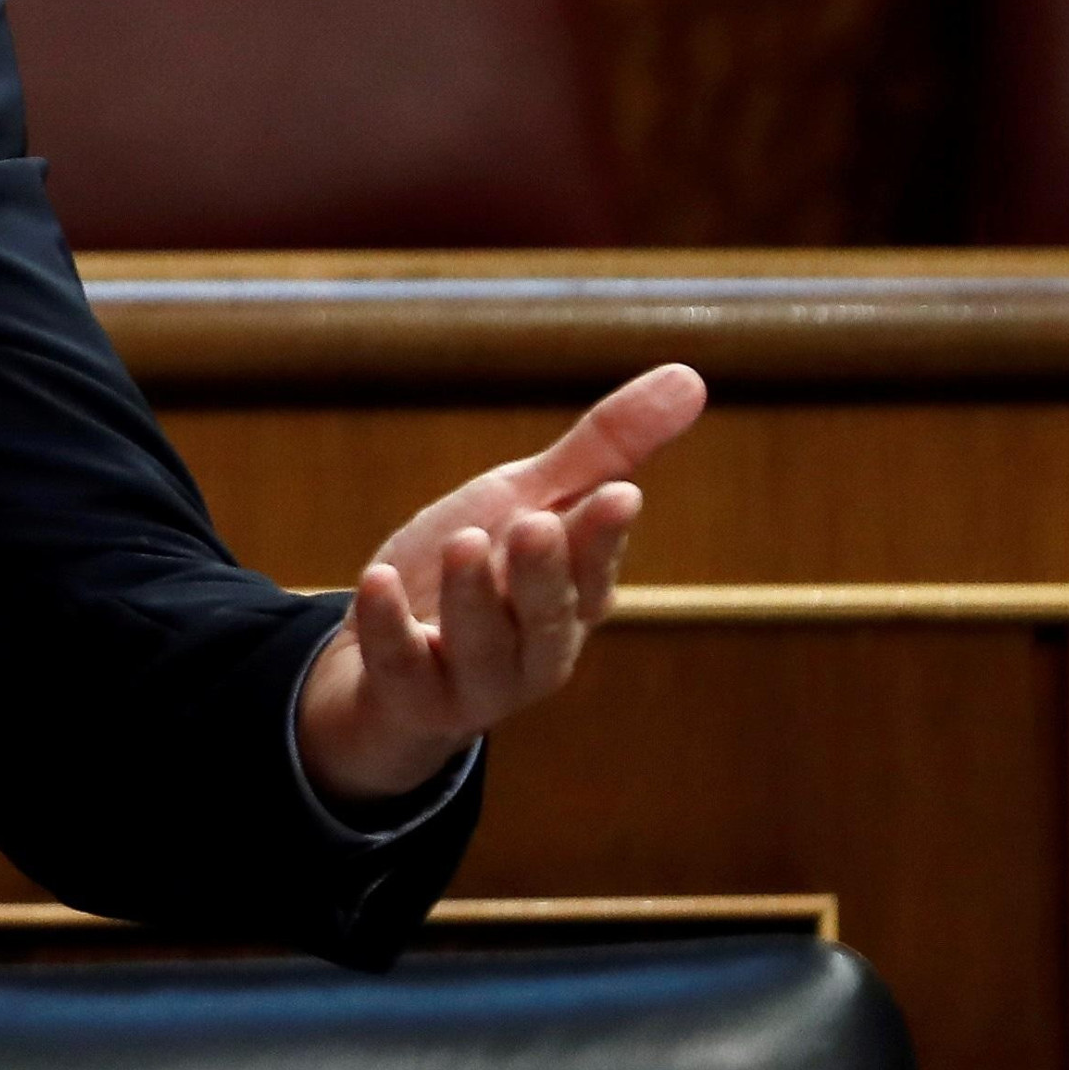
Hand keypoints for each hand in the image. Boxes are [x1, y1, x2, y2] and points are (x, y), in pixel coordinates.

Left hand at [295, 362, 707, 806]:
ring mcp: (474, 679)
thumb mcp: (530, 498)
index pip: (595, 568)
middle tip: (537, 524)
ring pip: (483, 644)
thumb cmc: (478, 566)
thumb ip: (604, 449)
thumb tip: (691, 376)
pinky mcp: (411, 693)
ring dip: (472, 596)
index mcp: (574, 597)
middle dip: (544, 573)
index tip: (619, 496)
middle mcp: (535, 647)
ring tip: (464, 541)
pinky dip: (390, 626)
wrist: (388, 652)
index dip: (605, 537)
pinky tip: (377, 579)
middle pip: (548, 615)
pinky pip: (402, 666)